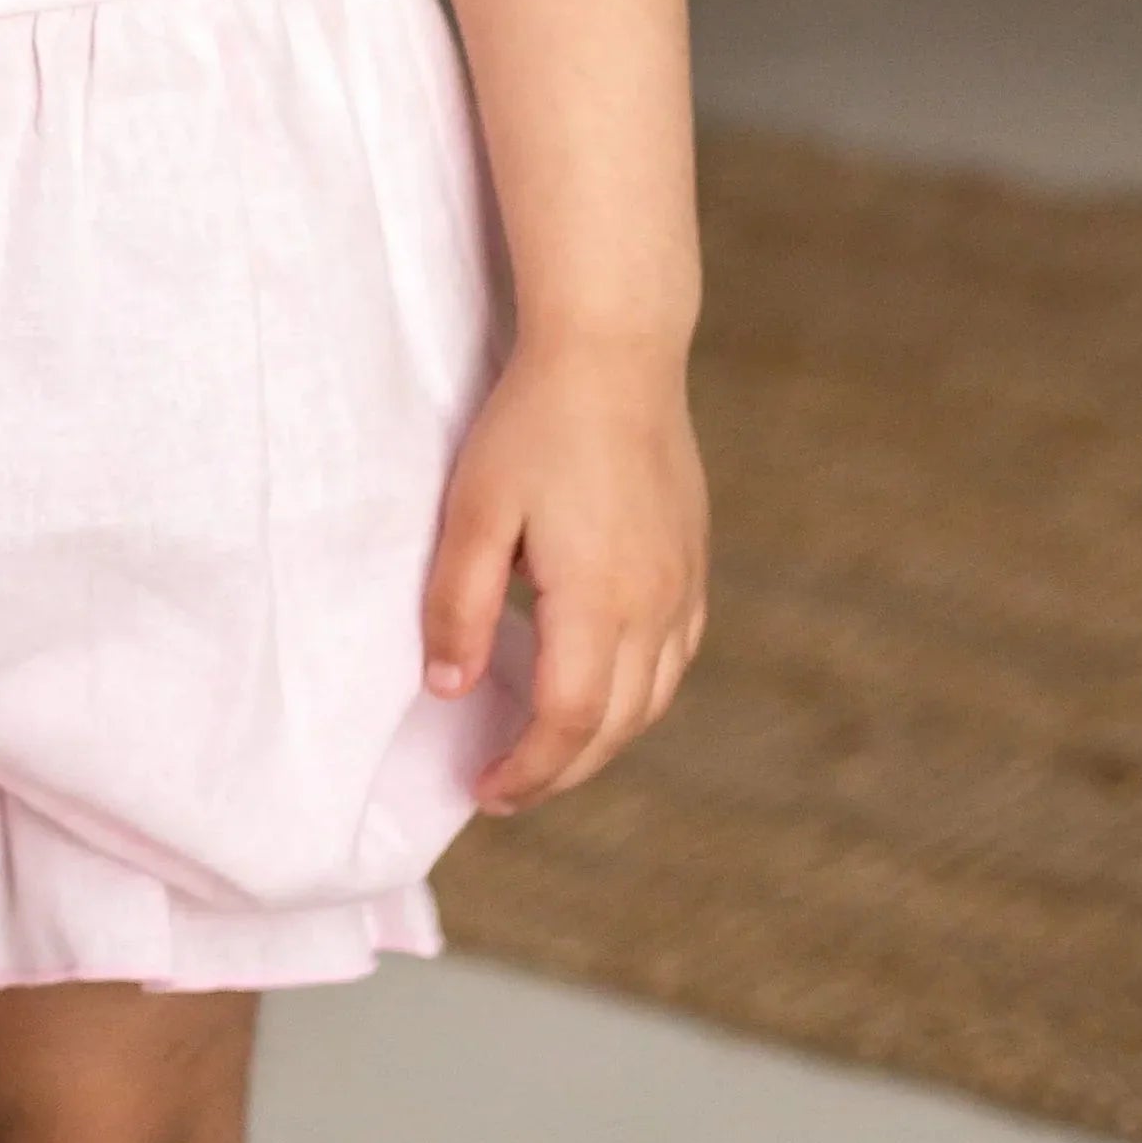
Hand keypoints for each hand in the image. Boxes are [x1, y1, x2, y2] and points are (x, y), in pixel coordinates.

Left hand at [422, 341, 707, 815]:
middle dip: (560, 770)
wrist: (615, 352)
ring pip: (654, 699)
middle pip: (616, 726)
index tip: (484, 790)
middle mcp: (655, 605)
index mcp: (599, 600)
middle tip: (505, 789)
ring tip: (548, 752)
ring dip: (602, 740)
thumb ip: (458, 605)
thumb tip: (448, 689)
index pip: (569, 721)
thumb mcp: (475, 510)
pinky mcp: (693, 561)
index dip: (528, 769)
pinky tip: (605, 690)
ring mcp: (683, 584)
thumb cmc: (535, 424)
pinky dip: (640, 695)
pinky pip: (676, 657)